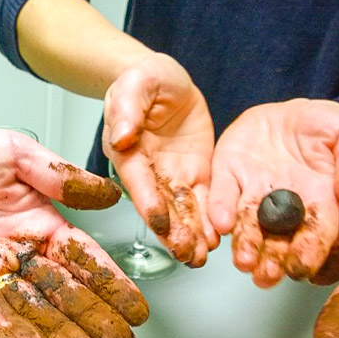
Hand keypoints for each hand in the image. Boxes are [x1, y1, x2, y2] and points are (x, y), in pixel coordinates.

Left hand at [0, 123, 149, 337]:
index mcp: (41, 224)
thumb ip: (58, 175)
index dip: (112, 285)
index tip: (136, 310)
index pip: (85, 260)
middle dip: (94, 321)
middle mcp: (19, 254)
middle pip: (64, 294)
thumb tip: (110, 194)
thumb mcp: (15, 152)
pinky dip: (5, 329)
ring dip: (60, 335)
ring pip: (31, 310)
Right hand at [103, 52, 217, 266]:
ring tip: (201, 257)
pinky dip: (209, 221)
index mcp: (129, 152)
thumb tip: (122, 136)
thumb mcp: (137, 84)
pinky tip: (216, 239)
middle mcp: (149, 171)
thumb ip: (128, 109)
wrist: (167, 82)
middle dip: (172, 232)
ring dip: (191, 235)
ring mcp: (173, 176)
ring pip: (182, 211)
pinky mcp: (196, 175)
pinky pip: (203, 200)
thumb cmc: (144, 80)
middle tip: (185, 253)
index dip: (148, 202)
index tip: (158, 221)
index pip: (139, 182)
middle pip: (160, 206)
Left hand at [209, 99, 338, 286]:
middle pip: (278, 238)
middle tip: (266, 276)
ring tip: (244, 262)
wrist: (290, 114)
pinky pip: (222, 192)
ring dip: (245, 244)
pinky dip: (220, 208)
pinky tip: (221, 222)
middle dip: (272, 260)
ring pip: (247, 223)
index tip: (302, 268)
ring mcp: (253, 191)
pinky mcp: (228, 174)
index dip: (309, 252)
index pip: (315, 233)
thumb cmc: (326, 129)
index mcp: (319, 200)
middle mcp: (283, 204)